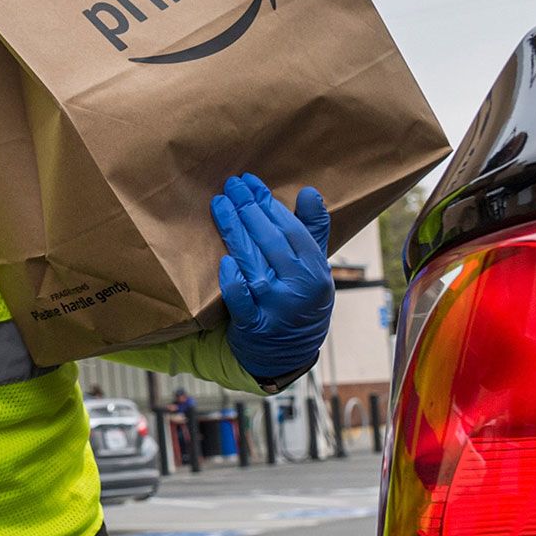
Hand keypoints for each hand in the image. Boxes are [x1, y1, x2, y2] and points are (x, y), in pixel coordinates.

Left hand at [213, 173, 334, 383]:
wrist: (287, 353)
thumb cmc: (298, 300)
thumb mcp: (313, 268)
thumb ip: (311, 230)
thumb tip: (309, 192)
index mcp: (315, 270)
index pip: (291, 230)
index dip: (269, 204)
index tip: (250, 182)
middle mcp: (299, 288)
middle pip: (271, 242)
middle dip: (249, 210)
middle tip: (231, 186)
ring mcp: (276, 308)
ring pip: (254, 265)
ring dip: (235, 232)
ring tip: (220, 205)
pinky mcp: (254, 326)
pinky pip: (243, 302)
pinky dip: (235, 283)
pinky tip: (224, 261)